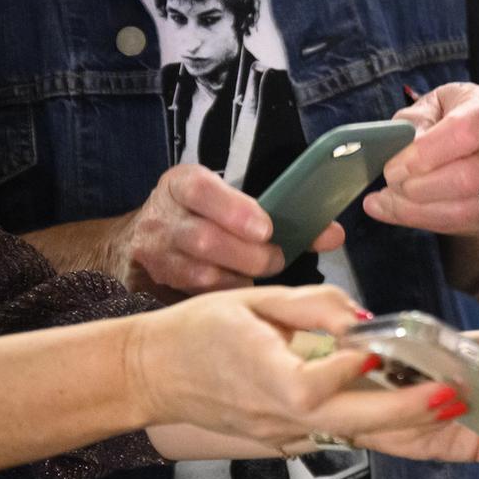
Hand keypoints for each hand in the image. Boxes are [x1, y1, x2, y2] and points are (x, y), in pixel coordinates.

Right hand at [120, 164, 343, 297]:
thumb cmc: (200, 214)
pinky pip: (197, 294)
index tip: (266, 228)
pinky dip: (226, 294)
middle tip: (277, 259)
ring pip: (200, 273)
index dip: (235, 210)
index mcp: (182, 183)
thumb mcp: (227, 198)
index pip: (201, 190)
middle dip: (249, 255)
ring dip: (240, 278)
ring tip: (262, 276)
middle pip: (205, 240)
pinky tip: (242, 292)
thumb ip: (280, 212)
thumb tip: (334, 235)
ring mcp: (156, 253)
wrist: (144, 237)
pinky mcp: (159, 281)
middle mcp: (163, 216)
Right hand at [130, 285, 442, 444]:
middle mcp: (275, 416)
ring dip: (401, 424)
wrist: (151, 374)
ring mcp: (280, 434)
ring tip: (448, 404)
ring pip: (350, 436)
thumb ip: (309, 306)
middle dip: (405, 412)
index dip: (352, 371)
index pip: (313, 385)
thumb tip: (363, 317)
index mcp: (262, 376)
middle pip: (348, 424)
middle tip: (452, 395)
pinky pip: (336, 435)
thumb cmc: (197, 329)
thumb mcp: (250, 299)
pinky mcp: (284, 440)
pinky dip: (374, 425)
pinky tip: (409, 410)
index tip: (387, 349)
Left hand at [363, 83, 478, 235]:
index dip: (425, 154)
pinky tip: (399, 211)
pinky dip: (424, 221)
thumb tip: (396, 154)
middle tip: (390, 183)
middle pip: (468, 179)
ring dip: (417, 211)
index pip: (464, 132)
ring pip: (466, 210)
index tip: (393, 166)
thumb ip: (413, 124)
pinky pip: (462, 225)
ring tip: (386, 202)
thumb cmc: (459, 115)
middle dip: (419, 188)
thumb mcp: (434, 105)